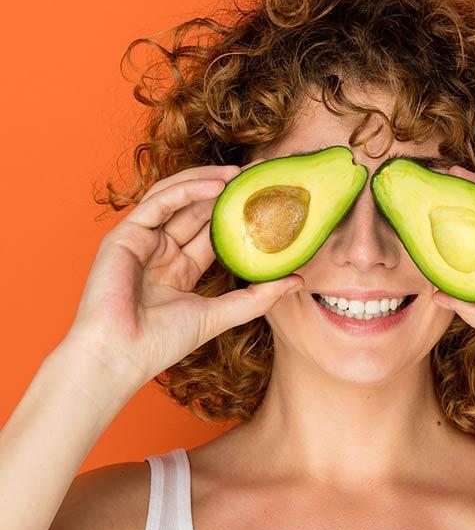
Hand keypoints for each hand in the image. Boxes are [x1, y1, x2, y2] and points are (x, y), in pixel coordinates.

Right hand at [66, 159, 303, 387]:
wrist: (121, 355)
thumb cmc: (163, 342)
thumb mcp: (221, 314)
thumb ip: (258, 296)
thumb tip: (298, 280)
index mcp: (179, 269)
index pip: (212, 233)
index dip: (237, 216)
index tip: (266, 201)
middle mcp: (161, 251)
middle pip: (197, 210)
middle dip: (226, 191)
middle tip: (257, 175)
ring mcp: (142, 241)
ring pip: (177, 198)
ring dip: (207, 182)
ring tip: (240, 174)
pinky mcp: (125, 234)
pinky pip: (159, 202)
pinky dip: (187, 189)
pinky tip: (216, 184)